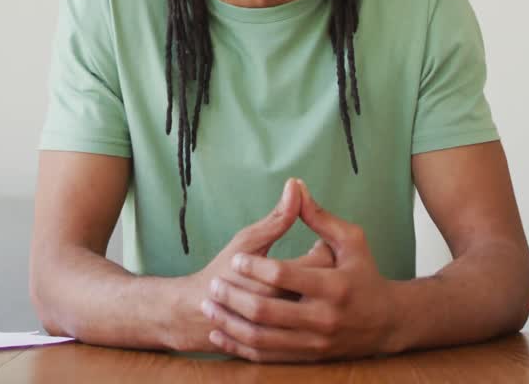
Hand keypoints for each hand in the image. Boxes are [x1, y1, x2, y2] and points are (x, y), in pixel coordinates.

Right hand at [170, 178, 333, 350]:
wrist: (200, 312)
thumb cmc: (223, 270)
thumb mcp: (247, 241)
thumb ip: (276, 217)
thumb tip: (295, 186)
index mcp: (283, 281)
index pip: (324, 259)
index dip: (324, 247)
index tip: (318, 244)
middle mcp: (289, 308)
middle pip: (328, 284)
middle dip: (326, 267)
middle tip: (318, 260)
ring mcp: (289, 330)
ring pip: (323, 305)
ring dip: (321, 290)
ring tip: (312, 279)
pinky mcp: (287, 342)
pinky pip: (314, 325)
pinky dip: (313, 307)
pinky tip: (304, 297)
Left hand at [201, 180, 394, 360]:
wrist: (387, 323)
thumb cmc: (365, 274)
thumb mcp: (350, 241)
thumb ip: (319, 217)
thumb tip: (294, 186)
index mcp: (334, 285)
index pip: (284, 275)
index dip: (255, 267)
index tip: (236, 260)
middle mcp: (324, 318)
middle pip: (266, 310)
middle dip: (233, 297)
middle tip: (214, 285)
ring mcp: (316, 342)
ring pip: (261, 338)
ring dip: (230, 323)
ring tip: (210, 306)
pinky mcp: (309, 357)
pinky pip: (267, 357)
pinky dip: (239, 346)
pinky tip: (220, 333)